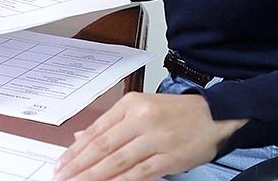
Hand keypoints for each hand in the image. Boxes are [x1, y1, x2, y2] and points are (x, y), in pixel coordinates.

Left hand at [53, 92, 245, 180]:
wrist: (217, 115)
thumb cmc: (178, 113)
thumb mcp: (143, 108)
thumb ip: (111, 124)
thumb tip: (80, 138)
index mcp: (132, 104)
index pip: (97, 129)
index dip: (76, 150)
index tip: (60, 164)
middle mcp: (142, 118)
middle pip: (103, 146)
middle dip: (79, 165)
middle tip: (61, 177)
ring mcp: (156, 138)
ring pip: (117, 161)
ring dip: (93, 176)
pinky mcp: (169, 157)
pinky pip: (139, 173)